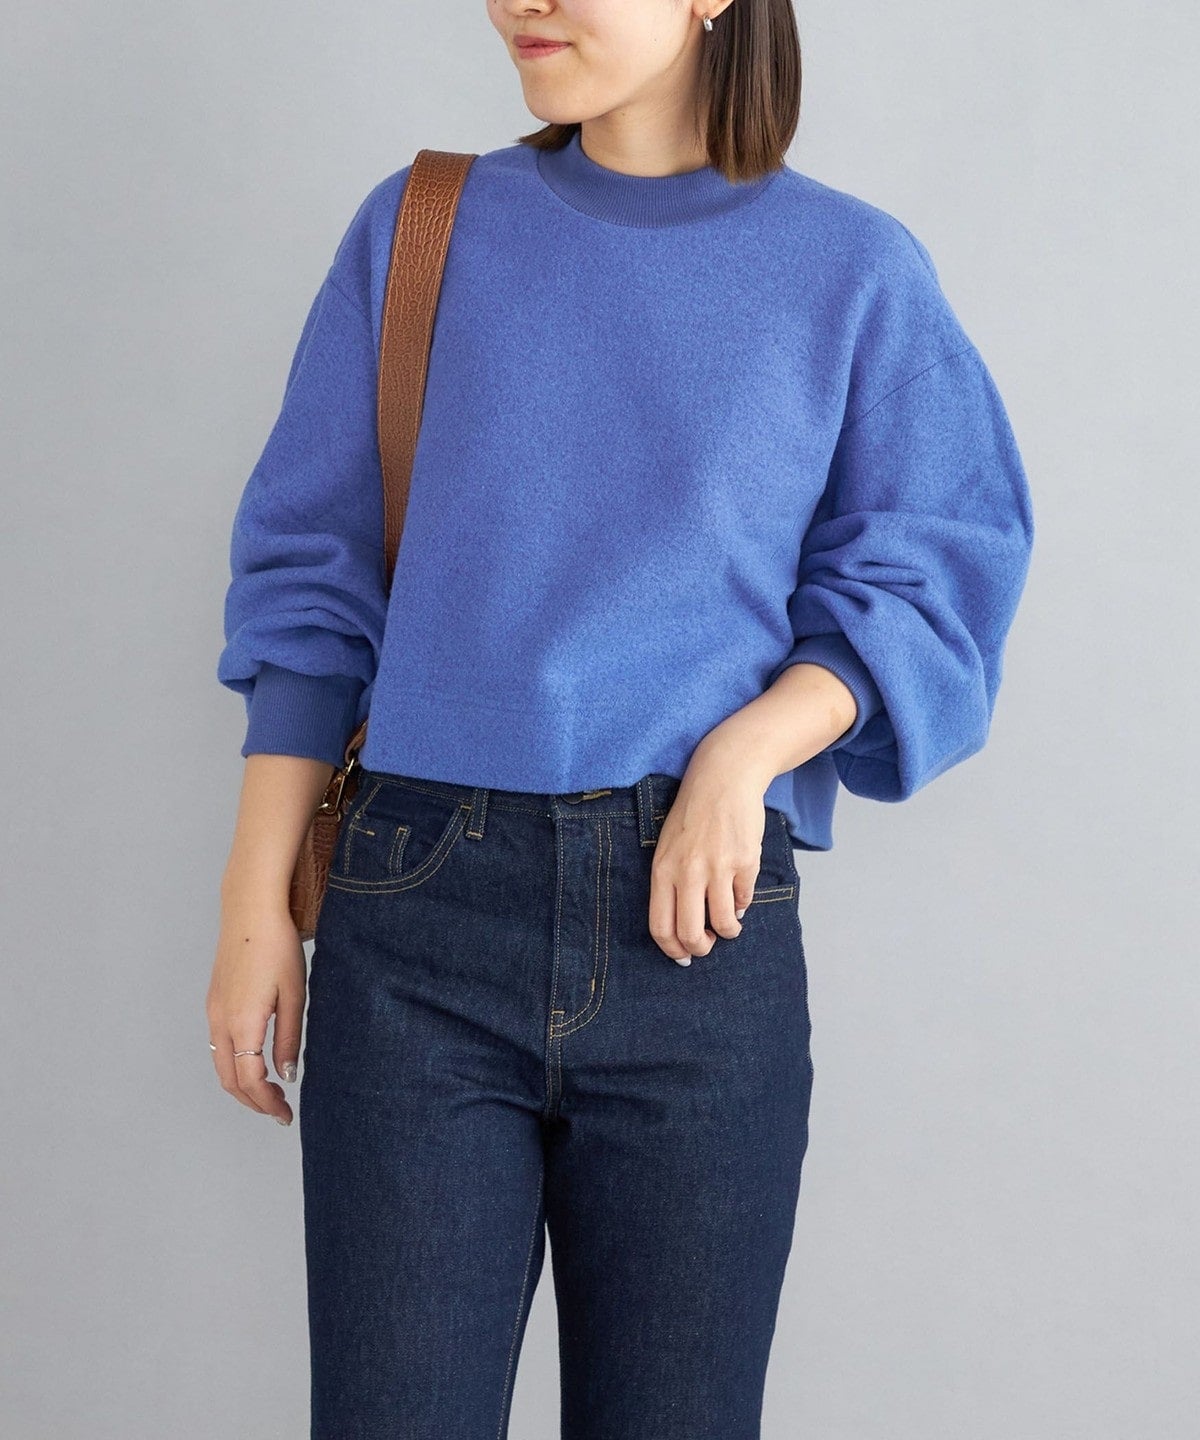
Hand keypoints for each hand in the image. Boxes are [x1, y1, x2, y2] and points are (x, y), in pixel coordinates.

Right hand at [206, 894, 305, 1124]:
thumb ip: (288, 1038)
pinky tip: (255, 1062)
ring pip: (220, 1064)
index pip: (249, 1081)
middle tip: (278, 1112)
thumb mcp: (293, 994)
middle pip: (229, 1080)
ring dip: (241, 1085)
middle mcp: (220, 1021)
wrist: (250, 910)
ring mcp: (213, 1011)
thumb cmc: (277, 946)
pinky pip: (218, 1046)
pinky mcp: (214, 1001)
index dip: (266, 1104)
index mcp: (242, 1023)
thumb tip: (285, 1075)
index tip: (285, 1115)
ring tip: (268, 1092)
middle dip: (252, 1102)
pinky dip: (234, 1065)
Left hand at [648, 755, 769, 965]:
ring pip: (724, 923)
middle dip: (700, 948)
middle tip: (707, 945)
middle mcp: (687, 873)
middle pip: (690, 933)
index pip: (660, 926)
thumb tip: (685, 925)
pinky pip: (744, 899)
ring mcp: (718, 868)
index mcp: (662, 871)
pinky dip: (742, 904)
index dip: (672, 949)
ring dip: (728, 931)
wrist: (722, 780)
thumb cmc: (692, 816)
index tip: (683, 956)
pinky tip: (738, 895)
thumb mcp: (667, 848)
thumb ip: (672, 884)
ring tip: (729, 924)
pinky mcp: (745, 863)